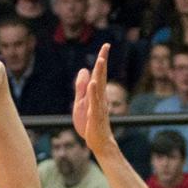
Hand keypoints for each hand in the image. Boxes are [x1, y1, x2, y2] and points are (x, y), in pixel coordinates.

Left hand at [72, 43, 115, 159]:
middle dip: (103, 61)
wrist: (98, 142)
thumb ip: (81, 86)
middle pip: (101, 76)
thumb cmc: (90, 123)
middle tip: (106, 46)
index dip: (102, 60)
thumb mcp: (81, 102)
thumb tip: (84, 70)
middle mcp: (100, 97)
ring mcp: (99, 106)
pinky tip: (92, 83)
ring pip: (99, 87)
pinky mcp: (95, 115)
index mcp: (97, 93)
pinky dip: (94, 92)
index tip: (106, 45)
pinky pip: (95, 102)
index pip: (99, 74)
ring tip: (101, 60)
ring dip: (100, 73)